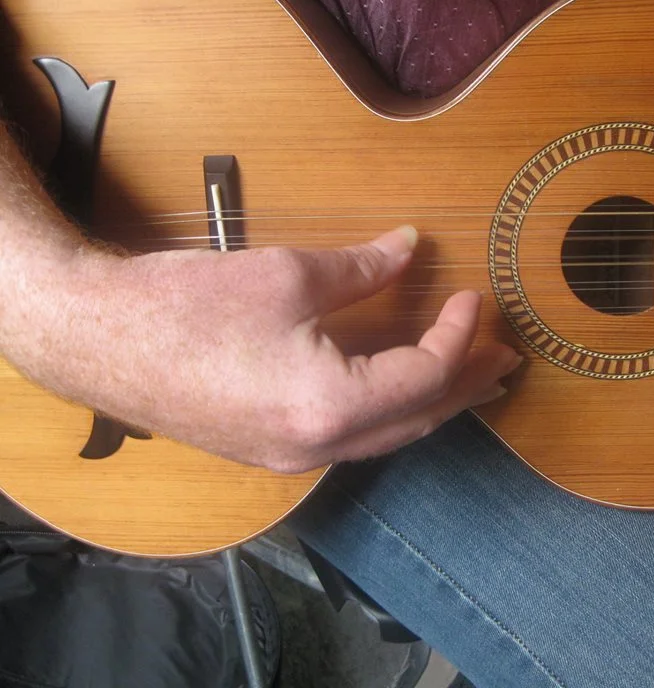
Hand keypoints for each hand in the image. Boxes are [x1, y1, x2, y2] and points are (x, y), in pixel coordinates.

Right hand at [11, 226, 520, 472]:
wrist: (96, 339)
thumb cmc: (183, 306)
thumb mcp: (287, 274)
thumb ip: (362, 267)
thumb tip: (409, 246)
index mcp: (329, 407)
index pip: (425, 376)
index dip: (459, 334)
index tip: (474, 297)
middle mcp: (319, 447)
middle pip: (419, 420)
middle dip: (468, 385)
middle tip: (507, 360)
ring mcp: (294, 458)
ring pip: (390, 436)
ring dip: (435, 402)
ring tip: (474, 377)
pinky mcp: (274, 450)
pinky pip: (356, 438)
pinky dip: (393, 411)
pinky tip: (405, 389)